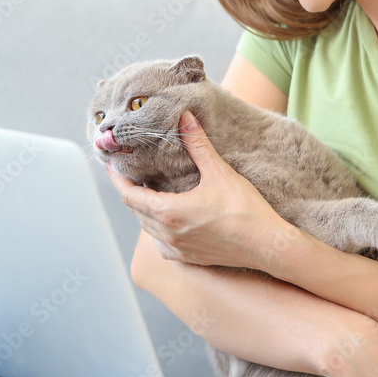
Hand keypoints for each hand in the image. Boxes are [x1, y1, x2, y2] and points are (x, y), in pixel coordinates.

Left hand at [104, 110, 292, 267]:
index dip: (117, 178)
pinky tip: (168, 218)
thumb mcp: (219, 172)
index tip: (111, 164)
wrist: (266, 245)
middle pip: (135, 210)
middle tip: (129, 171)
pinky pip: (161, 243)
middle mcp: (167, 235)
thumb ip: (198, 144)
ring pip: (147, 228)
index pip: (129, 194)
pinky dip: (157, 228)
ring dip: (143, 209)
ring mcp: (177, 250)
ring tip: (148, 190)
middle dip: (130, 190)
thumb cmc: (244, 209)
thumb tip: (185, 117)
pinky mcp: (189, 259)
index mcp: (168, 212)